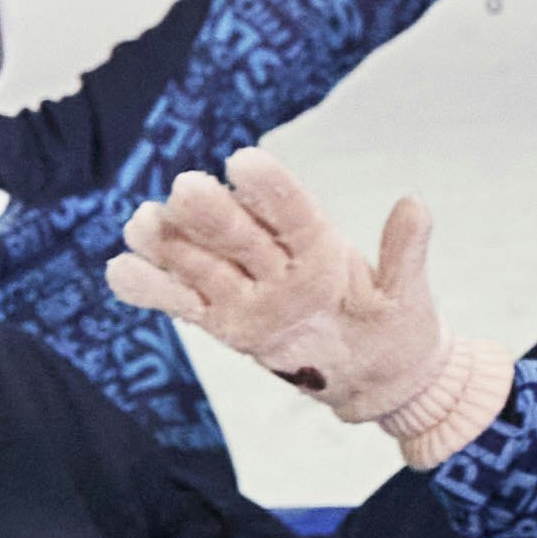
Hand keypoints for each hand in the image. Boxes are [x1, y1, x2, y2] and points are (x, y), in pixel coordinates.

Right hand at [111, 149, 468, 431]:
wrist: (379, 375)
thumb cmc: (398, 328)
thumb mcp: (406, 296)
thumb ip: (403, 254)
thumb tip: (416, 203)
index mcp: (320, 246)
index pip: (291, 212)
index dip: (269, 190)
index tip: (243, 162)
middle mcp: (277, 261)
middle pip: (240, 233)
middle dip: (212, 214)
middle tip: (185, 189)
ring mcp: (247, 291)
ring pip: (204, 262)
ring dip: (171, 244)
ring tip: (141, 224)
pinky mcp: (225, 322)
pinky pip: (185, 304)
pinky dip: (153, 290)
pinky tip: (120, 270)